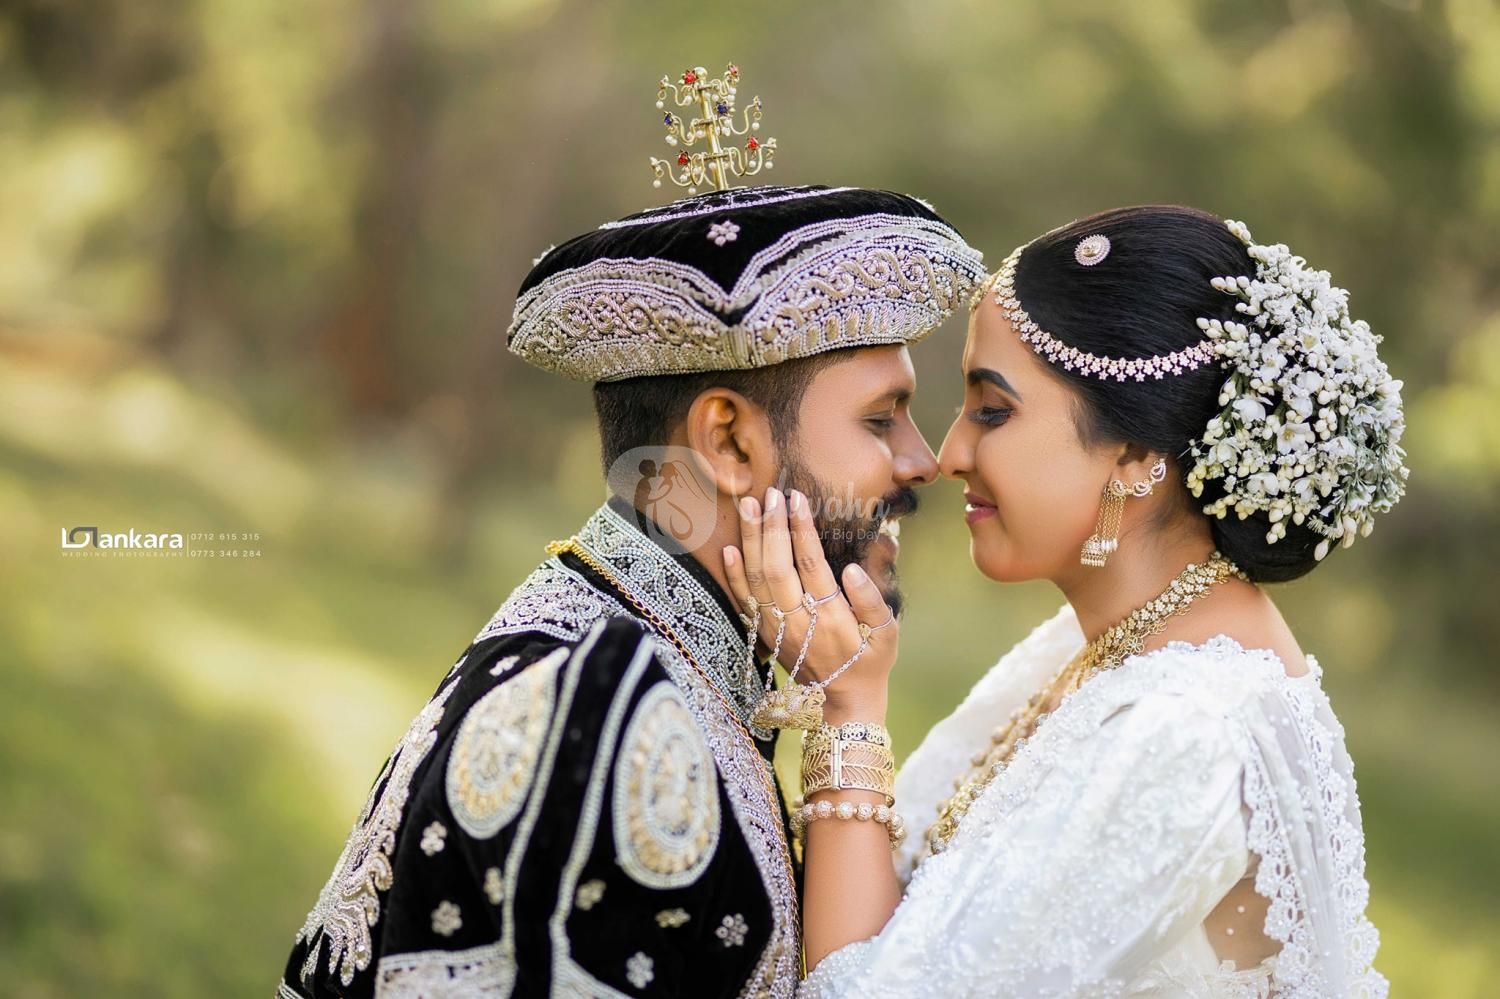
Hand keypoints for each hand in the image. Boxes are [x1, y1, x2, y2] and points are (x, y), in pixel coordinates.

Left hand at [722, 487, 896, 716]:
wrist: (843, 701)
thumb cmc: (871, 660)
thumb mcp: (888, 633)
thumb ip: (872, 600)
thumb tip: (852, 569)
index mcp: (832, 618)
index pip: (811, 564)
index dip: (801, 530)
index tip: (796, 499)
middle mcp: (799, 622)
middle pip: (777, 567)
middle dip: (772, 526)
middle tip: (770, 493)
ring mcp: (777, 629)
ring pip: (756, 579)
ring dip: (750, 541)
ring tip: (748, 505)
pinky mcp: (765, 634)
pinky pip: (744, 601)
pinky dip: (734, 575)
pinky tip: (730, 548)